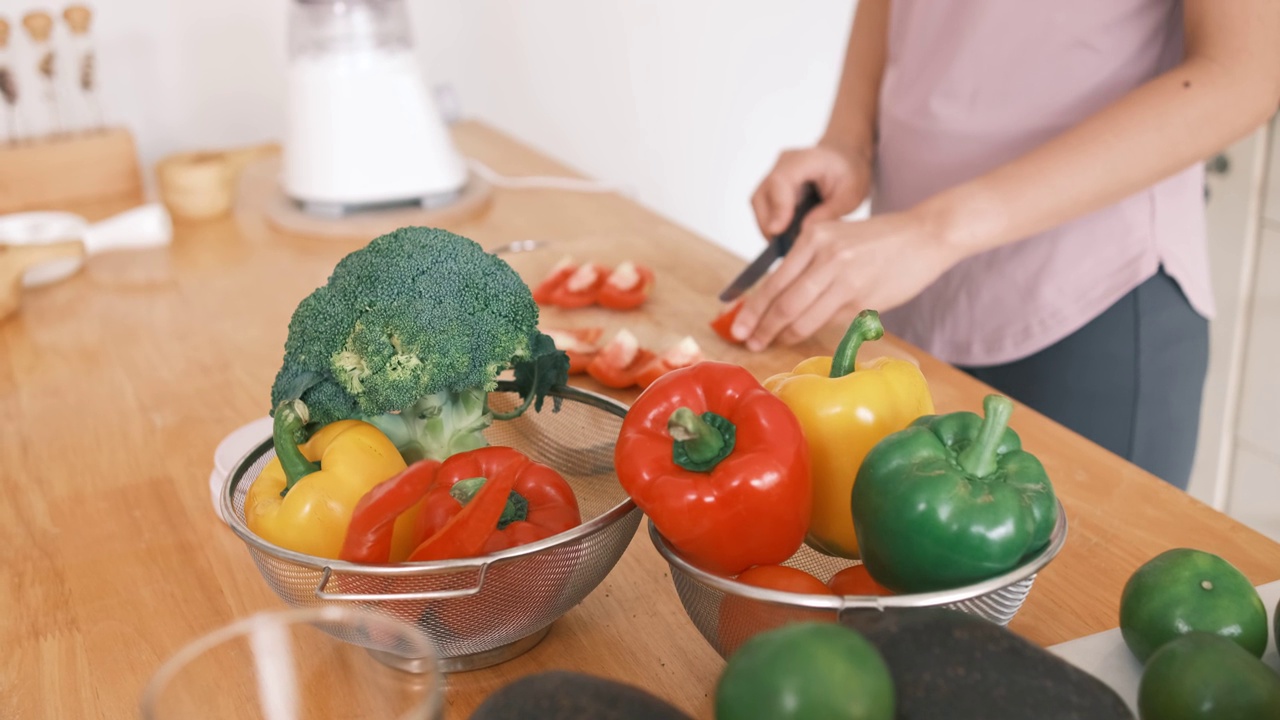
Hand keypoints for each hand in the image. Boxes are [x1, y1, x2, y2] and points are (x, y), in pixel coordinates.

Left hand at [731, 210, 962, 350]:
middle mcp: (826, 255)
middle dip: (761, 327)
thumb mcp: (836, 239)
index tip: (738, 326)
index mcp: (813, 237)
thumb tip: (777, 300)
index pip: (773, 280)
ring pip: (803, 316)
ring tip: (770, 343)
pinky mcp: (863, 298)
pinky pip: (830, 321)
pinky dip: (813, 330)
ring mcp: (845, 278)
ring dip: (783, 334)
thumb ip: (808, 264)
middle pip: (782, 302)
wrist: (924, 235)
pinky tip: (802, 335)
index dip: (753, 308)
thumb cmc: (878, 241)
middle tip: (748, 342)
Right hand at [751, 144, 869, 236]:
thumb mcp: (850, 194)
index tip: (778, 231)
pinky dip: (772, 222)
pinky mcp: (772, 186)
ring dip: (768, 225)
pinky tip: (786, 235)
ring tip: (786, 244)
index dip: (777, 208)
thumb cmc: (850, 172)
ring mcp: (775, 174)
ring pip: (759, 203)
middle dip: (769, 223)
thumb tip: (803, 231)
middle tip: (784, 246)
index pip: (779, 182)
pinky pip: (763, 206)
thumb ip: (828, 212)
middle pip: (762, 194)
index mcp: (804, 159)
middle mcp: (783, 164)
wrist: (845, 157)